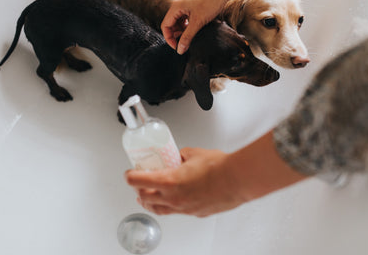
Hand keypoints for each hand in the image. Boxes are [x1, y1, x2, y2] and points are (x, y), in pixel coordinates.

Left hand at [125, 147, 246, 216]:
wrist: (238, 179)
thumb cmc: (219, 167)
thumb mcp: (193, 153)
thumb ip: (181, 155)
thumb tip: (178, 156)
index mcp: (169, 181)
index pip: (138, 181)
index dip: (130, 177)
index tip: (129, 174)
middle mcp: (174, 198)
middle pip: (145, 198)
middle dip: (138, 190)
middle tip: (137, 184)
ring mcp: (185, 208)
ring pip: (160, 209)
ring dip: (151, 203)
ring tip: (148, 198)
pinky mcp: (196, 213)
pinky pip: (178, 211)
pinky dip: (172, 206)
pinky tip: (175, 200)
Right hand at [160, 0, 229, 54]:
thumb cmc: (211, 1)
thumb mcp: (198, 22)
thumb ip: (187, 36)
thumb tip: (180, 50)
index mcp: (176, 7)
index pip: (165, 26)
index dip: (169, 38)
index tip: (177, 47)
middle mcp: (179, 3)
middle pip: (171, 22)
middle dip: (176, 34)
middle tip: (185, 43)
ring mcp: (186, 2)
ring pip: (179, 19)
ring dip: (183, 29)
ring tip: (191, 37)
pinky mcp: (194, 2)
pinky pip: (187, 15)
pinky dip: (189, 23)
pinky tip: (196, 28)